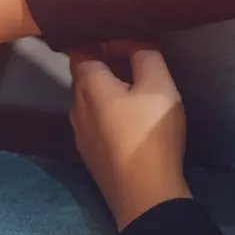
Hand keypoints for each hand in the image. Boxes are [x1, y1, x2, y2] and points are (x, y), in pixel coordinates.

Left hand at [70, 47, 189, 229]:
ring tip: (137, 90)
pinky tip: (131, 120)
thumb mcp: (159, 86)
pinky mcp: (90, 152)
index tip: (126, 40)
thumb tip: (135, 40)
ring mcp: (80, 132)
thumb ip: (146, 55)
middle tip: (136, 61)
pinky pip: (96, 121)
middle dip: (106, 63)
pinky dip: (109, 113)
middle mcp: (75, 105)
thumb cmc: (150, 133)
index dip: (101, 39)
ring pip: (90, 100)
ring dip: (109, 90)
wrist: (144, 194)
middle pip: (84, 74)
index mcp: (86, 84)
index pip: (80, 48)